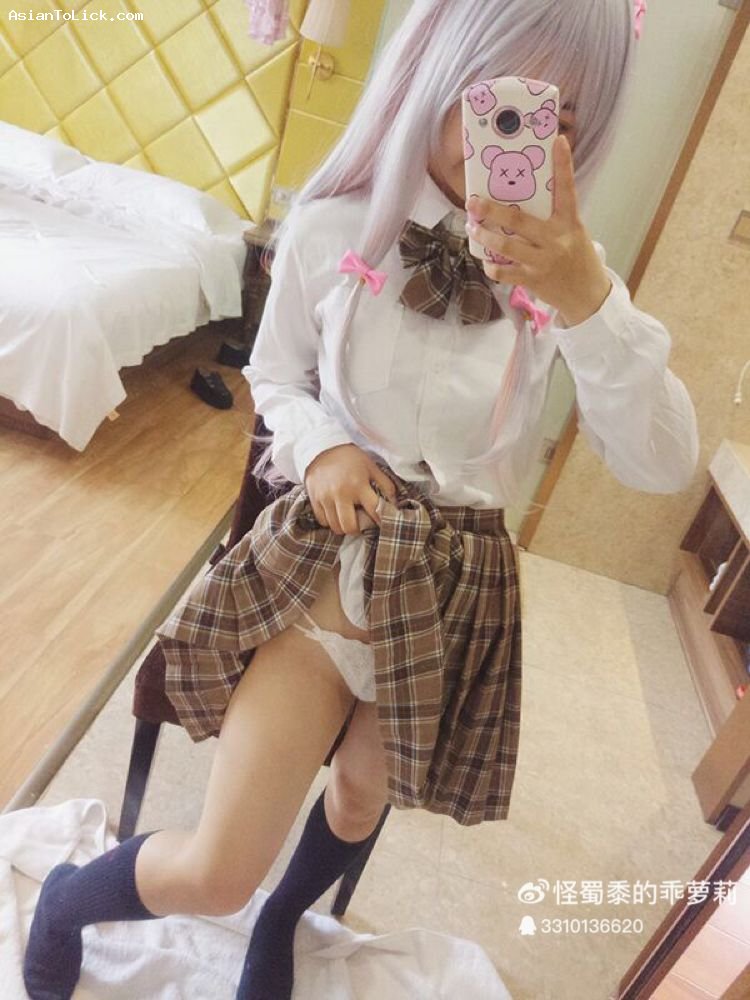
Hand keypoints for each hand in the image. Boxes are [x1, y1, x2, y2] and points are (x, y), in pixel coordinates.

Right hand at [303, 444, 398, 534]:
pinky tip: (336, 512)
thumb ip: (385, 484)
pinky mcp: (314, 499)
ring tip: (348, 518)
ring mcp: (325, 497)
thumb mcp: (371, 466)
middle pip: (350, 527)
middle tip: (360, 524)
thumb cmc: (350, 458)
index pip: (373, 511)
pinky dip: (330, 521)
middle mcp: (341, 493)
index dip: (380, 520)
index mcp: (358, 485)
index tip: (381, 523)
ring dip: (343, 526)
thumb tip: (394, 502)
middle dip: (358, 529)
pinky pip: (322, 521)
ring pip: (335, 526)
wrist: (323, 447)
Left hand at [465, 134, 611, 326]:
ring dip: (484, 236)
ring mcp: (542, 261)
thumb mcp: (573, 232)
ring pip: (506, 246)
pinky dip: (492, 266)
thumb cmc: (577, 258)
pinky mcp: (532, 280)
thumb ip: (553, 217)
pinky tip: (485, 259)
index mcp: (570, 223)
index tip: (557, 141)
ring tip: (471, 227)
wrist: (587, 296)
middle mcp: (555, 240)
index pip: (567, 189)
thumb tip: (521, 198)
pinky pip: (504, 272)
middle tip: (472, 202)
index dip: (563, 165)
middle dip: (492, 211)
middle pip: (518, 221)